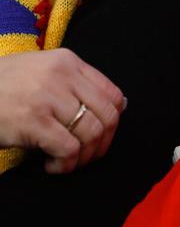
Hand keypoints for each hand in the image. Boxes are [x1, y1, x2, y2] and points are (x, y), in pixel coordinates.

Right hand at [0, 49, 125, 173]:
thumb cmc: (1, 88)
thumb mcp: (40, 72)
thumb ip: (75, 84)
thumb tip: (119, 106)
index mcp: (67, 61)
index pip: (113, 93)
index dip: (113, 121)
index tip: (100, 136)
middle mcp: (61, 75)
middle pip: (107, 116)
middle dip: (102, 143)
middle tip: (85, 156)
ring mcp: (47, 97)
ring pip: (91, 133)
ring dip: (83, 157)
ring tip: (65, 162)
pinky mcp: (32, 120)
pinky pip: (69, 149)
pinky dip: (66, 164)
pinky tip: (50, 165)